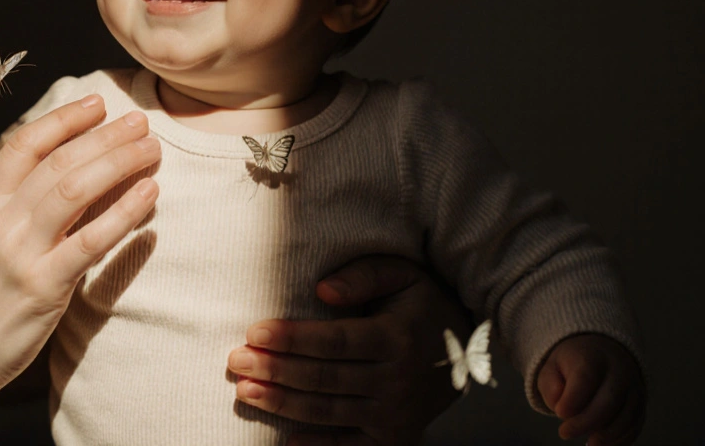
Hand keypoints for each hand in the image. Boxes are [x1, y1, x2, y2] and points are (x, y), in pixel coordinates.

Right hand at [0, 96, 160, 406]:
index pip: (23, 145)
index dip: (63, 120)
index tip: (96, 105)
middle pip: (58, 163)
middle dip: (103, 136)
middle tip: (138, 121)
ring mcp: (21, 253)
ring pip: (76, 191)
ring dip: (119, 163)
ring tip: (150, 148)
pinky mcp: (44, 287)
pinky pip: (91, 241)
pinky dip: (123, 212)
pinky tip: (148, 192)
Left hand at [227, 255, 468, 445]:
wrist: (468, 349)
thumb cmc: (423, 304)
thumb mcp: (402, 274)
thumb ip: (363, 275)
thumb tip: (322, 290)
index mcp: (395, 338)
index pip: (332, 341)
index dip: (291, 338)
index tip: (254, 332)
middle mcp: (396, 380)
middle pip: (323, 378)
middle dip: (274, 370)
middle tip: (235, 361)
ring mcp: (396, 414)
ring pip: (328, 412)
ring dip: (282, 404)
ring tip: (245, 392)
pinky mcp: (395, 436)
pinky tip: (285, 440)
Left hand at [537, 334, 644, 445]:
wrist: (601, 353)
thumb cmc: (572, 366)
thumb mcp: (551, 368)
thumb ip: (550, 385)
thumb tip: (558, 403)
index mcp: (593, 357)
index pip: (586, 378)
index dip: (573, 399)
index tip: (559, 413)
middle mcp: (619, 371)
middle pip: (610, 400)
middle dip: (587, 422)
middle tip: (564, 432)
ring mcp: (633, 388)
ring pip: (627, 416)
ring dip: (607, 435)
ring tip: (588, 443)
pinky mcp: (641, 404)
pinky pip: (635, 425)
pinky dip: (620, 439)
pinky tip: (602, 444)